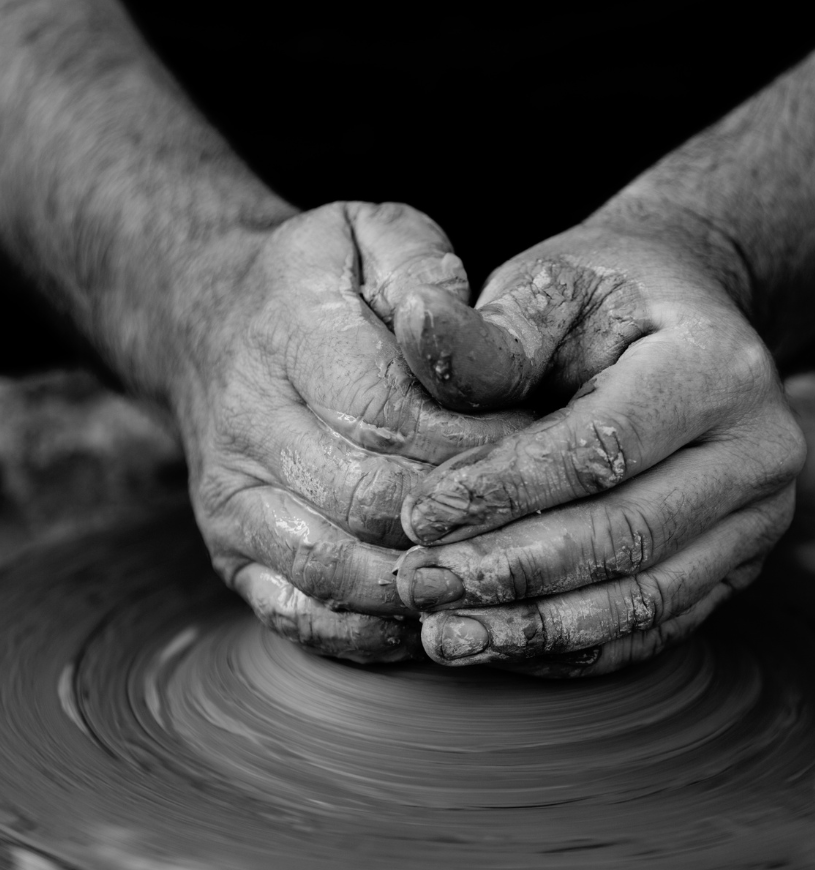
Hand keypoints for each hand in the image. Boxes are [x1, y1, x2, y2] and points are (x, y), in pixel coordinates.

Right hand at [170, 202, 528, 661]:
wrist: (213, 325)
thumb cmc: (324, 282)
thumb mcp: (376, 234)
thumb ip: (425, 273)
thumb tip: (453, 336)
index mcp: (291, 337)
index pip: (393, 416)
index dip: (479, 451)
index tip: (547, 458)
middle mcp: (249, 426)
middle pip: (373, 503)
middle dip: (468, 526)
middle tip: (543, 531)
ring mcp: (233, 501)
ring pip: (339, 573)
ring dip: (429, 589)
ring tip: (503, 584)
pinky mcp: (232, 554)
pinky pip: (301, 617)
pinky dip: (374, 635)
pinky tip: (435, 619)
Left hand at [392, 222, 805, 676]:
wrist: (683, 325)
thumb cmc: (605, 301)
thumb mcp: (555, 285)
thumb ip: (494, 330)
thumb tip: (416, 328)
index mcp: (720, 366)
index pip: (603, 446)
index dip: (507, 489)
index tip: (418, 517)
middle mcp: (760, 451)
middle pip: (629, 534)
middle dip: (515, 572)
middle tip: (420, 589)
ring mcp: (758, 520)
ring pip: (645, 599)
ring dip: (538, 629)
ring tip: (448, 638)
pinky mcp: (736, 568)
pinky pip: (656, 627)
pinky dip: (576, 649)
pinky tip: (503, 649)